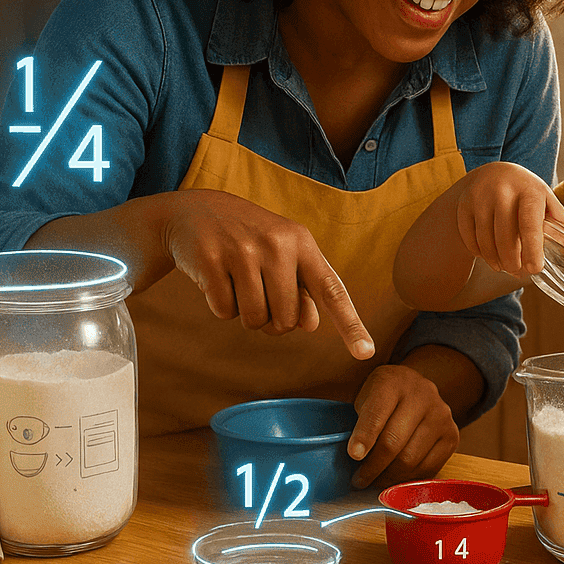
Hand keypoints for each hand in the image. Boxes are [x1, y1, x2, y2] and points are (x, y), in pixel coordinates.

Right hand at [163, 189, 373, 358]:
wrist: (196, 211)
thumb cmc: (250, 239)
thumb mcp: (283, 254)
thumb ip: (303, 288)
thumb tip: (310, 324)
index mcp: (302, 242)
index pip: (331, 290)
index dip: (350, 324)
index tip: (366, 352)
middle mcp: (276, 244)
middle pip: (286, 320)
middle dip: (272, 319)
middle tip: (259, 292)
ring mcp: (242, 250)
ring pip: (255, 320)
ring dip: (246, 314)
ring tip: (238, 282)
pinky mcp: (211, 260)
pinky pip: (224, 312)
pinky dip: (221, 305)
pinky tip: (218, 278)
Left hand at [347, 364, 457, 487]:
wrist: (414, 389)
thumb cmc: (382, 398)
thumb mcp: (364, 397)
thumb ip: (357, 421)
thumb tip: (355, 456)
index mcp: (393, 381)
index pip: (377, 413)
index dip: (363, 437)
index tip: (353, 456)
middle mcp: (422, 395)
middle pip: (394, 442)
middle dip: (372, 466)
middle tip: (358, 479)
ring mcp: (441, 416)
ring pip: (411, 459)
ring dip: (388, 477)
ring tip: (374, 480)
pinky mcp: (452, 435)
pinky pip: (428, 468)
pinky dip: (408, 479)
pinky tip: (395, 478)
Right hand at [453, 162, 563, 275]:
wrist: (495, 171)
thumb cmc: (527, 193)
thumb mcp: (547, 202)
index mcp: (530, 190)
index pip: (530, 224)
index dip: (533, 250)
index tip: (535, 270)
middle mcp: (503, 190)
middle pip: (505, 237)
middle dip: (512, 262)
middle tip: (519, 272)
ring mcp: (480, 196)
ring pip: (486, 240)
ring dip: (495, 260)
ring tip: (504, 266)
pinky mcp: (464, 204)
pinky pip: (470, 238)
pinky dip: (479, 252)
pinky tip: (489, 255)